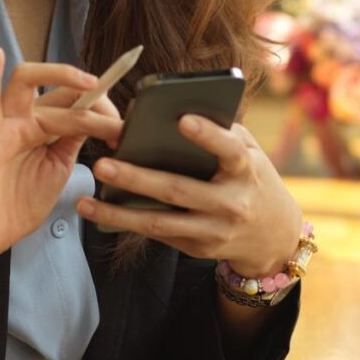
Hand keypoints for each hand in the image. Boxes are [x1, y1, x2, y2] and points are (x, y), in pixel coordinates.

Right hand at [0, 48, 122, 288]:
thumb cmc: (18, 203)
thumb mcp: (58, 166)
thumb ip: (73, 139)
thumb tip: (98, 117)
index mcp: (44, 125)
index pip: (76, 99)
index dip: (103, 106)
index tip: (125, 129)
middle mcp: (25, 118)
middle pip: (61, 90)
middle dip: (95, 100)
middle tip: (118, 123)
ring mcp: (6, 125)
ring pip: (27, 80)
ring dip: (61, 75)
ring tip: (89, 83)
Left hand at [76, 114, 302, 276]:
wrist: (274, 236)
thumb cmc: (253, 179)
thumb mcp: (250, 153)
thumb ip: (221, 132)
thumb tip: (172, 111)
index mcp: (247, 171)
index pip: (230, 151)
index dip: (208, 135)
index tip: (183, 119)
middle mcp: (232, 203)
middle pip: (179, 190)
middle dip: (138, 178)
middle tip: (104, 164)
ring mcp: (214, 230)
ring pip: (160, 222)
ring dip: (118, 214)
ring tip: (85, 202)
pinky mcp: (198, 248)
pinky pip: (157, 234)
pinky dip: (126, 223)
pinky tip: (99, 212)